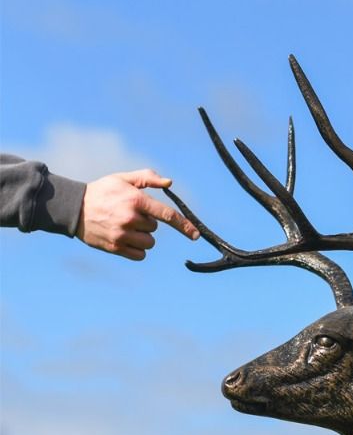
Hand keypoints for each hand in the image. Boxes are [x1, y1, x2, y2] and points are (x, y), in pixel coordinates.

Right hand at [76, 169, 198, 260]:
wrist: (74, 208)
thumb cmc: (103, 191)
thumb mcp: (122, 179)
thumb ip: (147, 178)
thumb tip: (169, 183)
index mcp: (134, 200)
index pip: (166, 215)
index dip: (184, 226)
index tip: (196, 235)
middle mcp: (130, 218)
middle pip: (155, 229)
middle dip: (146, 222)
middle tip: (127, 214)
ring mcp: (122, 235)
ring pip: (149, 243)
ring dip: (142, 237)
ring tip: (124, 226)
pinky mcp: (115, 248)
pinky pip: (140, 255)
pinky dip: (137, 250)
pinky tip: (123, 239)